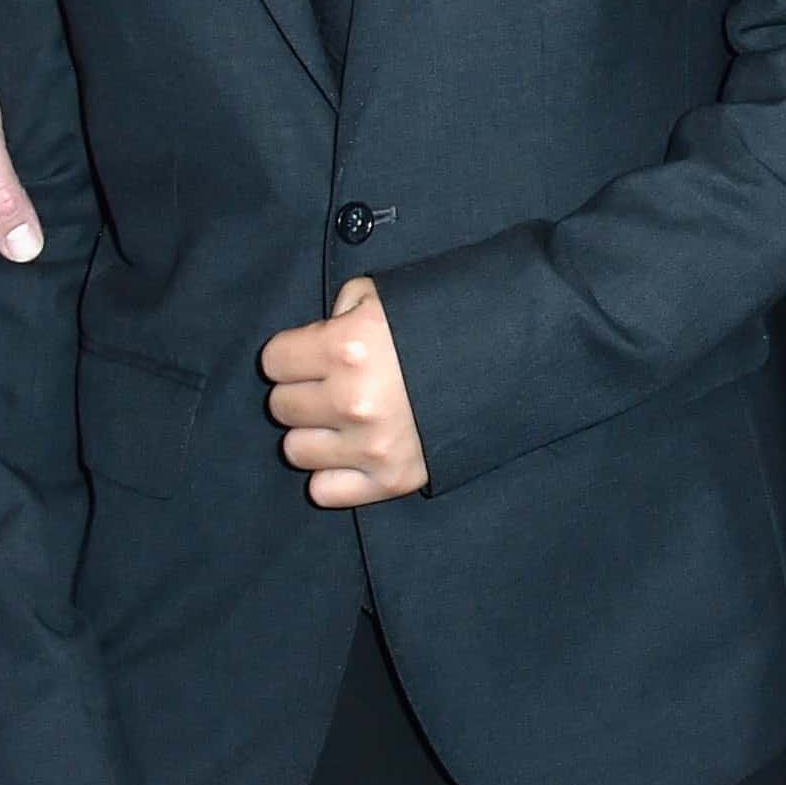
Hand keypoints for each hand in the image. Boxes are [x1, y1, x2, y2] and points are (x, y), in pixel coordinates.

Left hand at [261, 278, 427, 505]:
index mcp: (347, 347)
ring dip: (317, 433)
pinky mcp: (391, 478)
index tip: (318, 353)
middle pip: (281, 406)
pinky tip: (356, 451)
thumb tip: (319, 335)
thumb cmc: (444, 319)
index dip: (294, 353)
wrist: (513, 356)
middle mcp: (353, 399)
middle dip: (306, 392)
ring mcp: (371, 445)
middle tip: (339, 384)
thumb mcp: (388, 295)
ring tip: (349, 418)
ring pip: (296, 449)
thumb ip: (343, 308)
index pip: (273, 361)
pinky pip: (323, 489)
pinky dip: (335, 473)